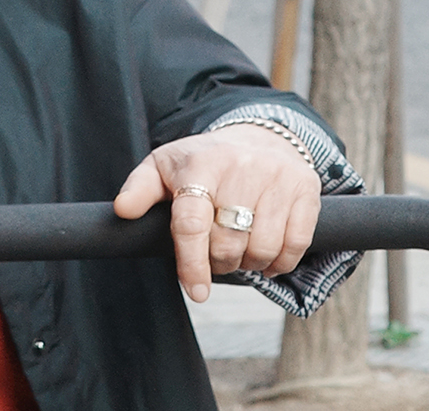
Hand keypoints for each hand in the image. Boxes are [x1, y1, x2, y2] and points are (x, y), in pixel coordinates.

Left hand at [113, 125, 319, 303]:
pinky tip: (267, 255)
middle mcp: (241, 166)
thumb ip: (139, 189)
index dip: (192, 263)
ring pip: (263, 249)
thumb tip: (122, 211)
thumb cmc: (202, 161)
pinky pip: (295, 245)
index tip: (197, 292)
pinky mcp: (306, 188)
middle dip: (219, 262)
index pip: (192, 223)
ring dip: (249, 264)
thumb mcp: (164, 167)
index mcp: (200, 163)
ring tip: (240, 250)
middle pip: (227, 243)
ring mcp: (277, 176)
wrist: (258, 136)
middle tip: (216, 255)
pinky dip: (279, 263)